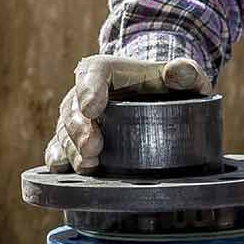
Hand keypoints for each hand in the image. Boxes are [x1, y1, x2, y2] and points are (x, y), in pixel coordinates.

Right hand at [44, 54, 207, 172]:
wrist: (158, 103)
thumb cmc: (170, 88)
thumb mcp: (186, 77)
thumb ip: (186, 72)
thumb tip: (180, 72)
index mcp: (109, 70)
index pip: (93, 71)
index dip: (89, 89)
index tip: (92, 109)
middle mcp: (86, 91)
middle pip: (72, 106)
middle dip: (78, 129)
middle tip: (92, 148)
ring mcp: (78, 116)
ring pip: (63, 130)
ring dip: (71, 149)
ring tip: (87, 165)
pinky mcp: (75, 139)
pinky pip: (57, 148)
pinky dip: (60, 160)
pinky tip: (69, 173)